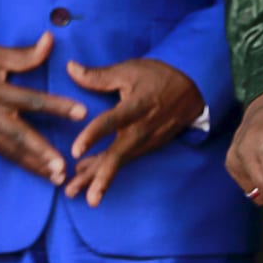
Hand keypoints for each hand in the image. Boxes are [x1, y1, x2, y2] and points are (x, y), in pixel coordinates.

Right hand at [0, 33, 86, 185]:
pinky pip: (8, 156)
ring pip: (14, 152)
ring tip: (59, 178)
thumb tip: (50, 39)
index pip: (31, 100)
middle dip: (41, 153)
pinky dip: (26, 166)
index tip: (82, 113)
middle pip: (20, 136)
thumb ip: (24, 55)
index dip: (57, 106)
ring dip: (37, 167)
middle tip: (61, 166)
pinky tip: (44, 174)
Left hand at [63, 58, 203, 206]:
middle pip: (119, 155)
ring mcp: (146, 141)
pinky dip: (105, 170)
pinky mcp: (147, 146)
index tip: (75, 152)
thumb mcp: (129, 70)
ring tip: (74, 192)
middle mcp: (141, 129)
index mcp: (136, 107)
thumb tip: (70, 68)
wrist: (193, 90)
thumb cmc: (158, 76)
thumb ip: (98, 75)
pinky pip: (124, 160)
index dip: (93, 136)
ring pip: (119, 162)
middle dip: (100, 176)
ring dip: (97, 178)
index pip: (112, 122)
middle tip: (79, 193)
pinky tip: (86, 178)